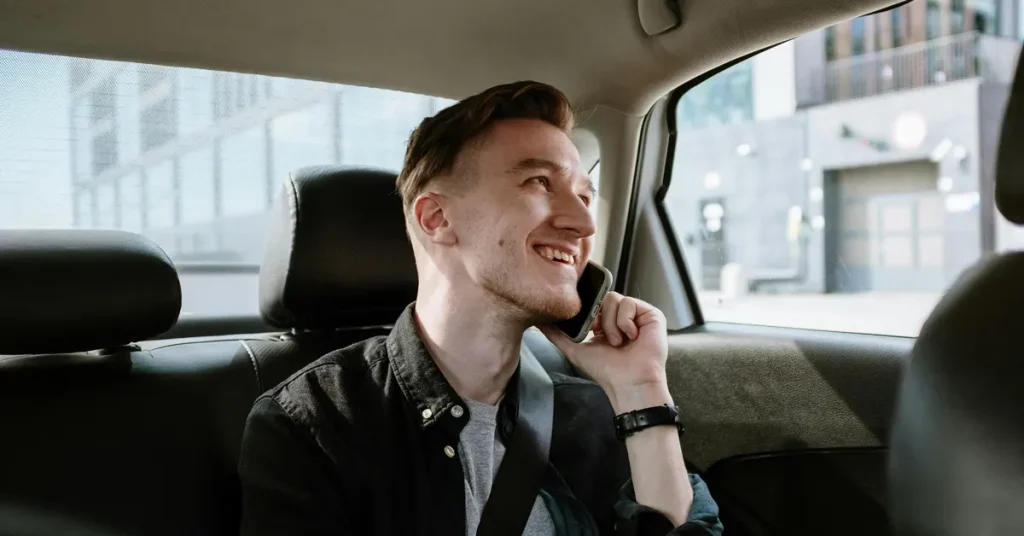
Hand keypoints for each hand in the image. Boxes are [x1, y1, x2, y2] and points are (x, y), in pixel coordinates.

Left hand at [538, 292, 671, 412]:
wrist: (628, 382)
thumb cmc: (606, 371)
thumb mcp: (574, 349)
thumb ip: (556, 335)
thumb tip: (539, 322)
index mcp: (606, 324)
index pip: (594, 303)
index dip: (589, 312)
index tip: (589, 329)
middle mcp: (621, 318)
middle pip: (603, 297)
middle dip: (599, 318)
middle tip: (602, 336)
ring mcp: (637, 315)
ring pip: (614, 298)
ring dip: (612, 323)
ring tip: (618, 342)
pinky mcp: (651, 315)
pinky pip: (630, 302)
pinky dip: (625, 321)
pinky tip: (631, 337)